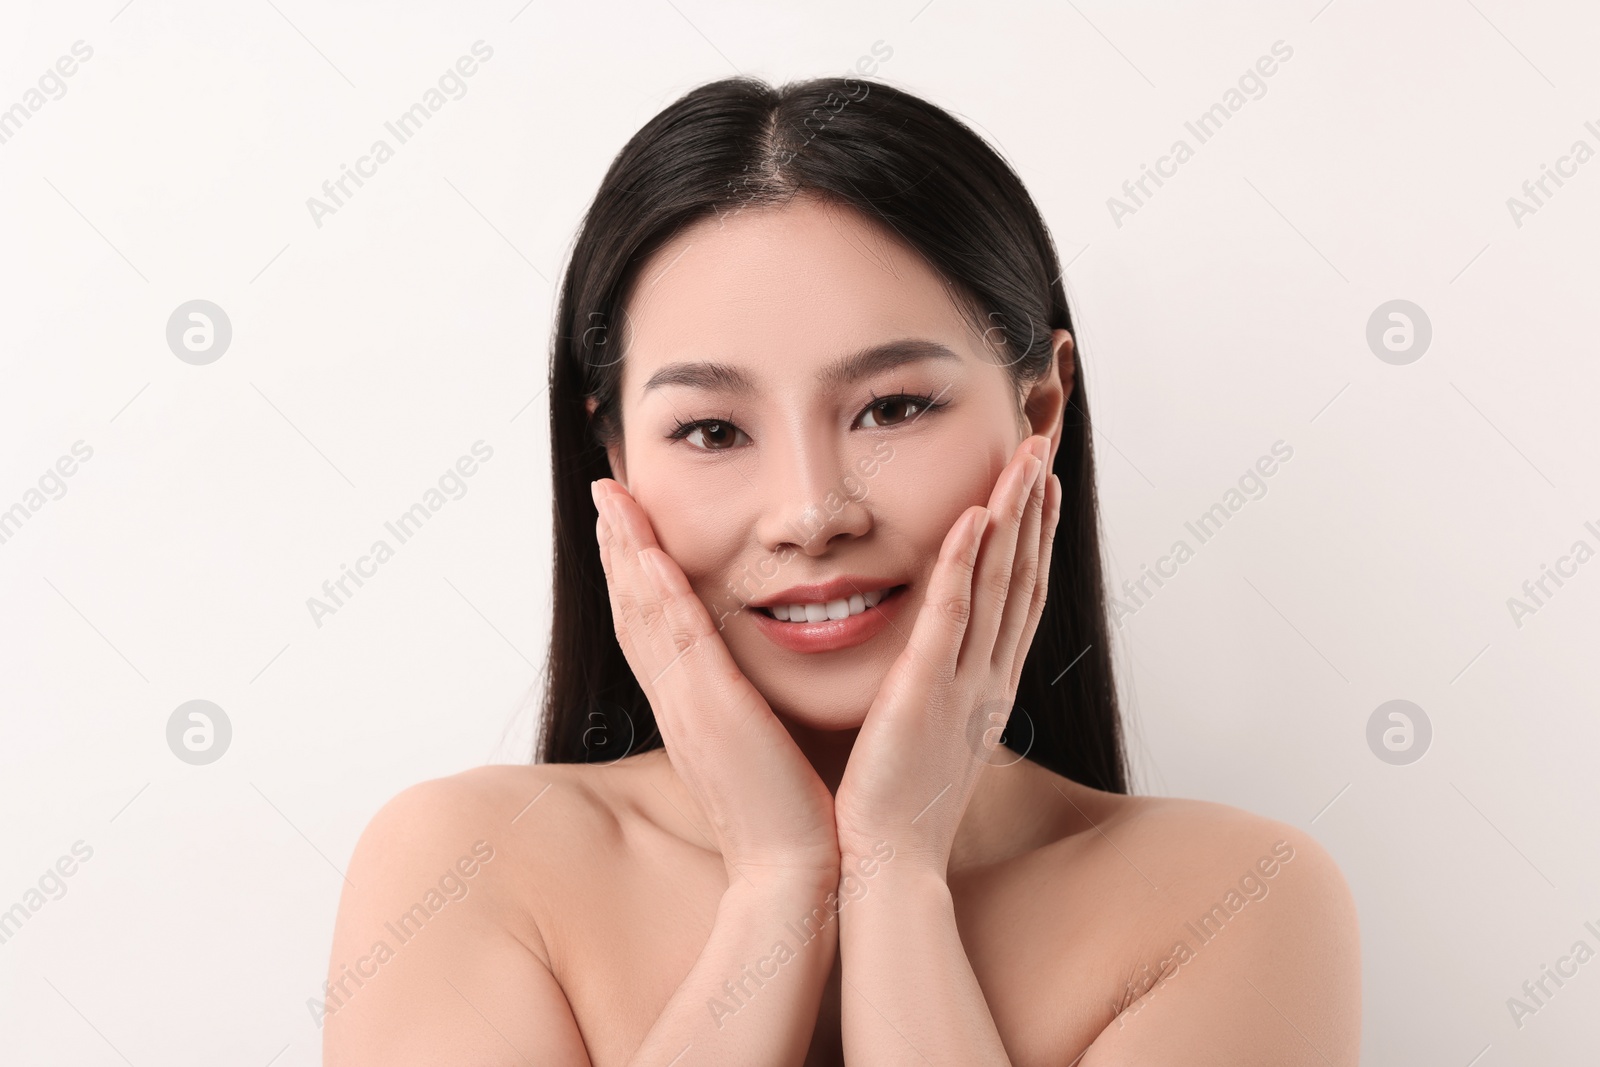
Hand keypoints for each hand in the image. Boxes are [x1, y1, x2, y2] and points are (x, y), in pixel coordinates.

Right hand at [592, 479, 840, 887]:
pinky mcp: (711, 714)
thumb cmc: (788, 812)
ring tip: (614, 499)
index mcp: (688, 709)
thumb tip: (754, 683)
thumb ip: (748, 707)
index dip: (632, 572)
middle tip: (606, 490)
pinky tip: (647, 552)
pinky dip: (659, 594)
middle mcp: (676, 703)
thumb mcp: (759, 745)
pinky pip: (677, 642)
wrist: (794, 870)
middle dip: (617, 545)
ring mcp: (686, 707)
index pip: (651, 626)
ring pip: (644, 614)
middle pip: (633, 609)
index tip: (626, 523)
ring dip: (626, 551)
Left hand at [832, 435, 1058, 875]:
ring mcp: (963, 682)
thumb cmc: (897, 808)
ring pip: (996, 583)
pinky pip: (950, 615)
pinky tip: (975, 517)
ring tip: (1025, 460)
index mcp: (985, 687)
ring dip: (1012, 517)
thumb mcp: (928, 736)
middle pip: (1020, 577)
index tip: (1039, 485)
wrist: (887, 867)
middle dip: (1033, 509)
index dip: (1031, 537)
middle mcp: (987, 678)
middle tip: (1043, 449)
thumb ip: (934, 692)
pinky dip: (965, 562)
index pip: (1016, 597)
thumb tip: (932, 669)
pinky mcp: (925, 691)